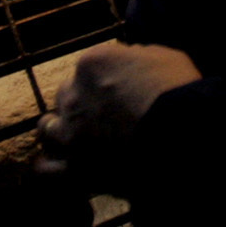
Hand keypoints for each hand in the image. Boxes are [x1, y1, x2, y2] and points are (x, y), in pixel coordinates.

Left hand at [37, 41, 202, 177]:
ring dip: (60, 130)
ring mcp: (70, 133)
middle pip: (66, 94)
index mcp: (93, 63)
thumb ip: (138, 57)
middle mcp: (74, 95)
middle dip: (81, 102)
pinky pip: (46, 169)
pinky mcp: (73, 167)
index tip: (123, 87)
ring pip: (48, 128)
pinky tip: (61, 165)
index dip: (107, 77)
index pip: (90, 66)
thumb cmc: (177, 91)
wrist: (180, 136)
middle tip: (103, 113)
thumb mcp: (163, 57)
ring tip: (77, 138)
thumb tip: (132, 60)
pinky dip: (50, 166)